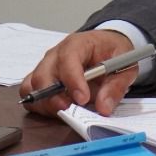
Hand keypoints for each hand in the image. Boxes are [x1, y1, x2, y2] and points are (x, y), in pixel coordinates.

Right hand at [19, 29, 137, 116]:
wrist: (105, 46)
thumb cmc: (112, 53)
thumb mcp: (125, 66)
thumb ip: (115, 86)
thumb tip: (103, 108)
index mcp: (77, 44)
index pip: (68, 60)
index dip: (73, 81)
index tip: (82, 99)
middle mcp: (55, 54)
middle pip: (43, 75)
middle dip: (53, 97)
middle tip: (70, 110)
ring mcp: (45, 66)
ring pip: (32, 86)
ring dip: (45, 103)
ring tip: (65, 111)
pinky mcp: (41, 79)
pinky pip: (30, 92)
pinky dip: (39, 104)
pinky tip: (56, 110)